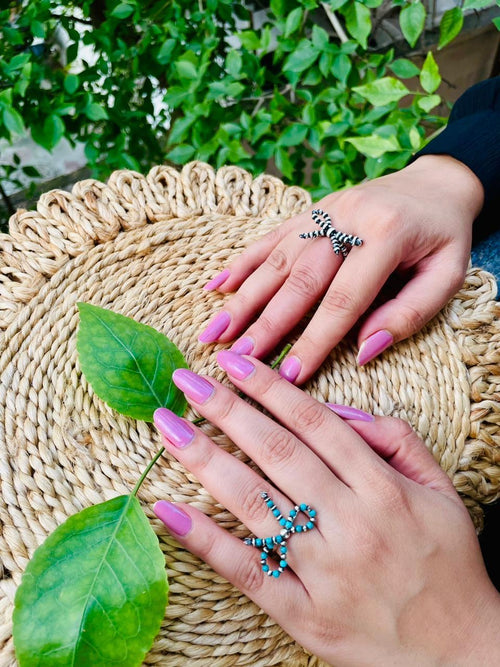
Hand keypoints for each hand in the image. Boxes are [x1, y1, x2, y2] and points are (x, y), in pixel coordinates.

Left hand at [153, 352, 499, 665]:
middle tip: (186, 381)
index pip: (314, 424)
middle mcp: (350, 523)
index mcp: (382, 489)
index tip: (232, 363)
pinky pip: (247, 571)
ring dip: (205, 460)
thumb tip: (338, 412)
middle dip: (226, 410)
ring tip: (167, 426)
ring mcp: (323, 570)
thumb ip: (395, 440)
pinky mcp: (303, 614)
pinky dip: (204, 540)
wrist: (461, 651)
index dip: (269, 388)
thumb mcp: (440, 488)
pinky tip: (168, 510)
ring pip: (254, 503)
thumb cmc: (446, 562)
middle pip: (277, 454)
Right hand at [199, 155, 483, 382]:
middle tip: (238, 358)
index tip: (289, 377)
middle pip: (299, 279)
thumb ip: (409, 313)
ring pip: (276, 259)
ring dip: (243, 298)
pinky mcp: (310, 210)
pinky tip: (218, 286)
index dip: (314, 341)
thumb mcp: (446, 275)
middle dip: (266, 323)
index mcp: (386, 236)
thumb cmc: (444, 236)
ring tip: (216, 331)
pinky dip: (242, 262)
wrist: (435, 182)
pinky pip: (271, 237)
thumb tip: (362, 350)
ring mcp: (323, 211)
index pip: (343, 300)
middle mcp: (347, 219)